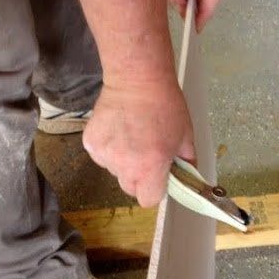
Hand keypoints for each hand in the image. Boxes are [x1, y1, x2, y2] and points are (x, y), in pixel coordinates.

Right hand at [82, 76, 194, 207]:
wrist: (136, 79)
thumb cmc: (165, 106)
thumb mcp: (186, 137)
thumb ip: (187, 164)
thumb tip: (187, 179)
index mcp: (150, 167)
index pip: (148, 200)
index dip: (156, 189)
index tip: (159, 176)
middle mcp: (124, 165)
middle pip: (130, 187)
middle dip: (140, 177)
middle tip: (147, 154)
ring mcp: (104, 155)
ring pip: (115, 171)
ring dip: (124, 161)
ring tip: (133, 136)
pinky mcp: (91, 143)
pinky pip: (102, 156)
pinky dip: (110, 148)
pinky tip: (119, 129)